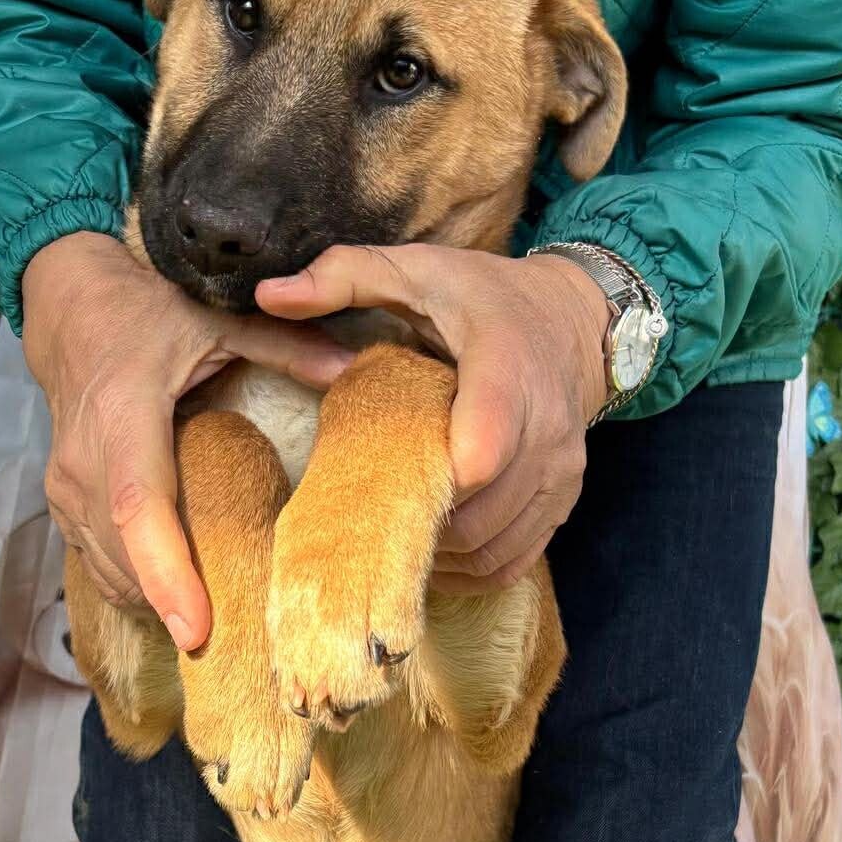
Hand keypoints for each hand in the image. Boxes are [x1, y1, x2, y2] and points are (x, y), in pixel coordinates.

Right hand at [22, 231, 351, 646]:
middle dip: (173, 608)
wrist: (70, 311)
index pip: (140, 509)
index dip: (167, 574)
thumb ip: (286, 345)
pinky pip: (98, 564)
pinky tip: (178, 599)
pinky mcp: (62, 505)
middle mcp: (85, 462)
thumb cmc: (145, 314)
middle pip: (124, 557)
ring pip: (108, 571)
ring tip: (216, 631)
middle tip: (234, 651)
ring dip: (156, 605)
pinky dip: (137, 588)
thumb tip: (353, 371)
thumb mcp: (216, 318)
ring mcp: (65, 489)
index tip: (199, 632)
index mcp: (125, 416)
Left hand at [256, 244, 609, 591]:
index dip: (434, 479)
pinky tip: (430, 553)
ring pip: (492, 547)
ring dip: (438, 554)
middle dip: (417, 522)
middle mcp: (546, 427)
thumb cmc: (484, 297)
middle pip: (479, 513)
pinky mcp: (562, 502)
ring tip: (391, 533)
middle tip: (365, 512)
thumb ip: (345, 276)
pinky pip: (513, 561)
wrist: (574, 320)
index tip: (385, 476)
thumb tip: (267, 294)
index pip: (483, 449)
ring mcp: (560, 472)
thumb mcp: (417, 269)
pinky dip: (468, 571)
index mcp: (506, 368)